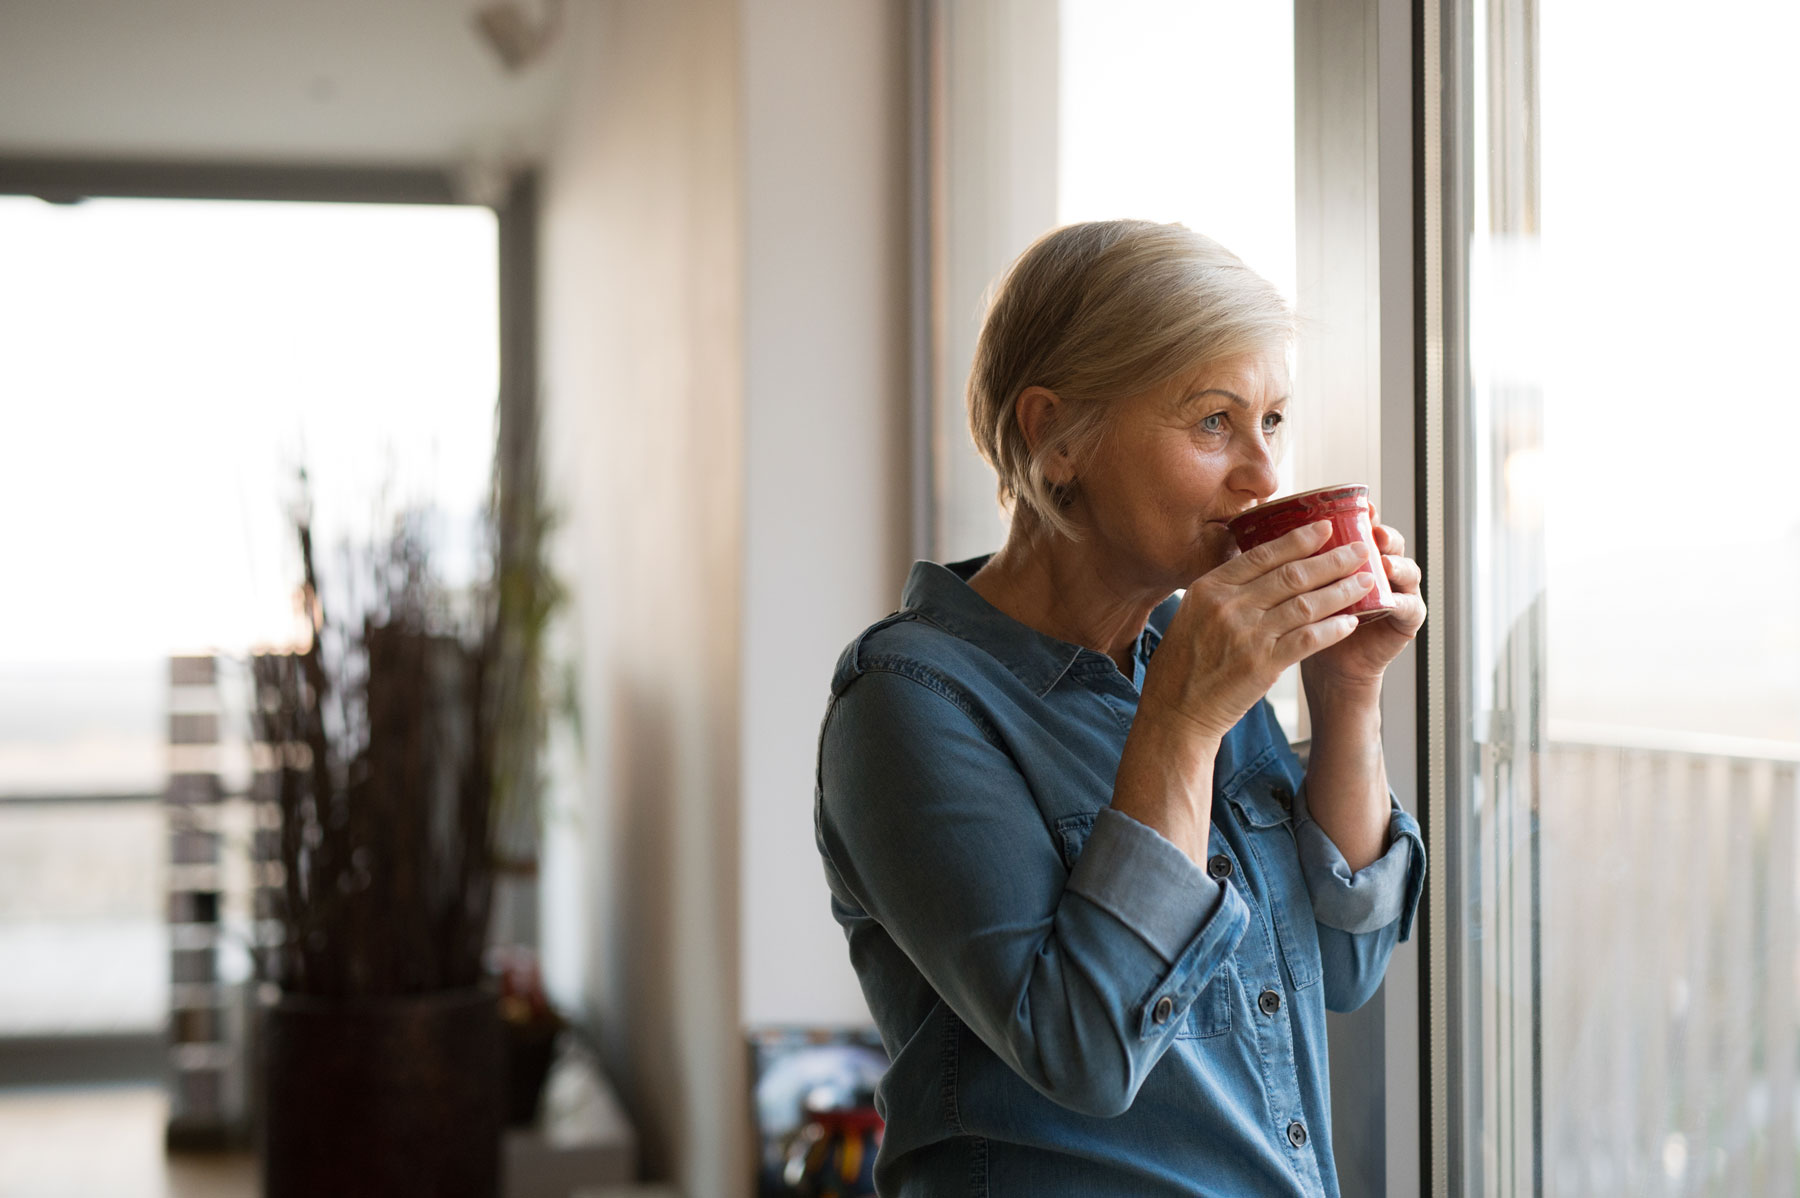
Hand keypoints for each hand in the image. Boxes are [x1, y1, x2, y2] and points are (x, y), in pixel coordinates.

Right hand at [1140, 520, 1374, 742]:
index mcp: (1209, 588)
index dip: (1298, 540)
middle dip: (1331, 560)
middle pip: (1290, 575)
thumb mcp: (1192, 614)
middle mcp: (1228, 606)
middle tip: (1360, 550)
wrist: (1176, 710)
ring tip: (1366, 582)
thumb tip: (1262, 567)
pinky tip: (1351, 622)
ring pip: (1305, 604)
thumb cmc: (1184, 663)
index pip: (1262, 555)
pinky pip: (1308, 639)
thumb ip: (1224, 590)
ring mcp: (1246, 635)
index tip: (1325, 528)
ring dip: (1341, 591)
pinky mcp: (1263, 665)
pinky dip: (1332, 628)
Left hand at [1301, 519, 1425, 691]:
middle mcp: (1379, 568)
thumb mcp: (1299, 588)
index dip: (1361, 515)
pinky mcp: (1406, 620)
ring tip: (1384, 562)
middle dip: (1382, 533)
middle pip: (1388, 542)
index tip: (1355, 506)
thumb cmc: (1308, 622)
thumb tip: (1255, 526)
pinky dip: (1401, 601)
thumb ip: (1292, 560)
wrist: (1326, 666)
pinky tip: (1390, 599)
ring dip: (1397, 563)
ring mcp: (1397, 591)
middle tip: (1373, 529)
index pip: (1362, 527)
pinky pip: (1409, 606)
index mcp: (1354, 556)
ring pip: (1406, 569)